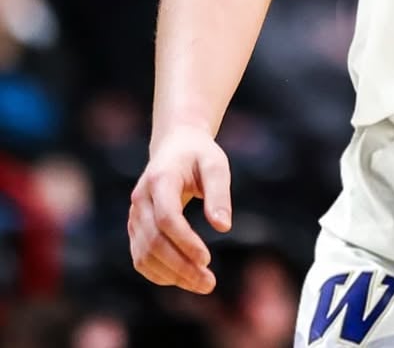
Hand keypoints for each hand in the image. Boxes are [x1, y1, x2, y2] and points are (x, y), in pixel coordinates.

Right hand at [128, 124, 231, 293]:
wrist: (174, 146)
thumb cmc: (199, 155)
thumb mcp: (215, 164)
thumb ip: (219, 193)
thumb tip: (223, 227)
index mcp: (160, 179)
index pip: (167, 218)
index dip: (185, 241)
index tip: (207, 259)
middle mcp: (140, 199)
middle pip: (154, 241)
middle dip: (180, 266)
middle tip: (209, 283)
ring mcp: (134, 215)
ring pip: (144, 254)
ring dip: (171, 275)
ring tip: (202, 283)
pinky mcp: (134, 228)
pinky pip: (140, 258)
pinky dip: (159, 273)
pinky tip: (183, 278)